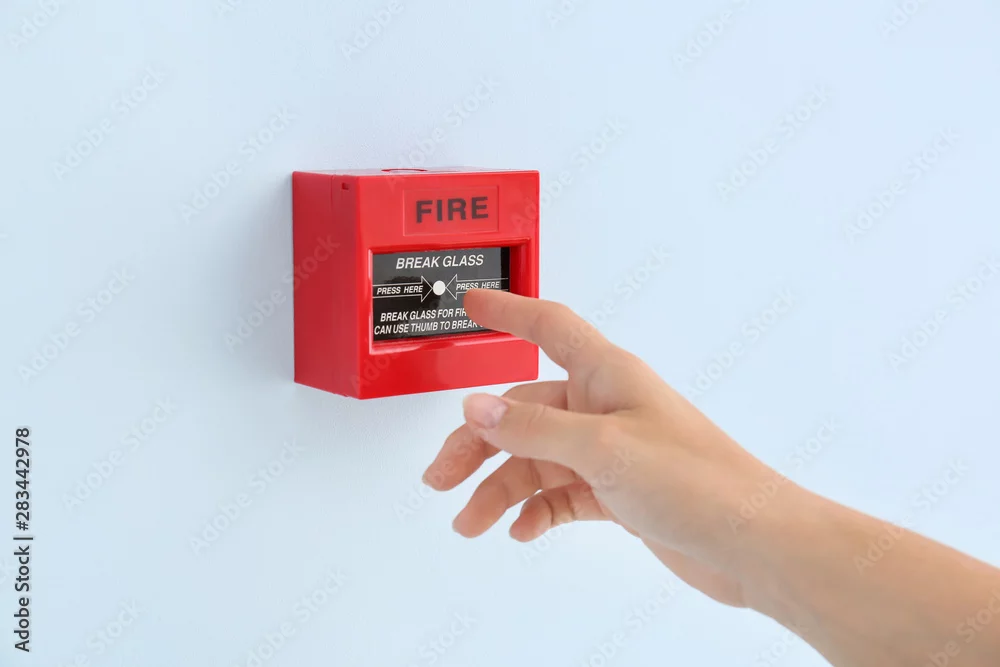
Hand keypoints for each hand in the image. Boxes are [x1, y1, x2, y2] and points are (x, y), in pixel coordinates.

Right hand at [422, 289, 791, 607]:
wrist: (752, 544)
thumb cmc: (699, 481)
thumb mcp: (604, 449)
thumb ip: (534, 430)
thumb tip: (476, 408)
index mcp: (606, 376)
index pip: (548, 327)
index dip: (509, 311)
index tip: (473, 303)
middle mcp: (605, 408)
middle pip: (523, 412)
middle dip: (478, 444)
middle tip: (441, 476)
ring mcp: (611, 451)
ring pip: (536, 461)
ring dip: (500, 490)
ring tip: (472, 522)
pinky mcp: (618, 491)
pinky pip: (561, 494)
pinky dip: (536, 511)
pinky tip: (523, 529)